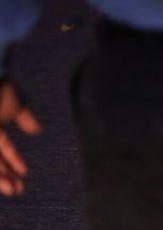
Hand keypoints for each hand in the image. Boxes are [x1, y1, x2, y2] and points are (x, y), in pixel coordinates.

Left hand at [0, 80, 41, 196]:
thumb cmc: (1, 92)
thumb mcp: (17, 105)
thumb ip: (26, 118)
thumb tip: (38, 129)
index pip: (4, 148)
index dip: (15, 161)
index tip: (25, 174)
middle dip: (6, 177)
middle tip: (18, 190)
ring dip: (0, 179)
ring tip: (12, 190)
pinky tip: (2, 182)